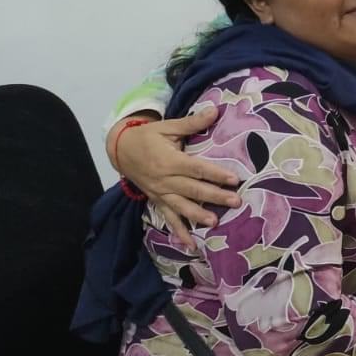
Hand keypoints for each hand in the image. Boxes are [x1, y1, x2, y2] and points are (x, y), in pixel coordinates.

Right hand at [111, 109, 240, 247]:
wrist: (120, 150)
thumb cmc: (148, 137)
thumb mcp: (167, 127)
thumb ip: (192, 122)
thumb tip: (216, 109)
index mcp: (170, 161)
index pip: (197, 169)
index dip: (216, 174)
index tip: (234, 179)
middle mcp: (165, 180)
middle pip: (193, 190)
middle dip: (215, 197)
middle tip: (235, 202)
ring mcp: (161, 193)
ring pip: (181, 207)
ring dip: (198, 216)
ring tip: (214, 223)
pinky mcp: (158, 201)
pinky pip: (169, 219)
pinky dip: (179, 233)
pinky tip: (191, 245)